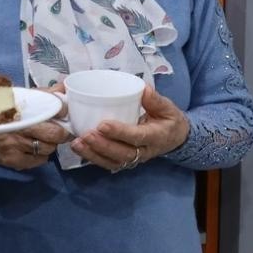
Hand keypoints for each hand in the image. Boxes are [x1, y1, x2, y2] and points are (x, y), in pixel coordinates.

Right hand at [0, 88, 71, 170]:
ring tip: (41, 138)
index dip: (63, 111)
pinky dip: (40, 156)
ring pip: (48, 148)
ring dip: (49, 144)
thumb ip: (45, 93)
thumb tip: (63, 88)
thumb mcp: (23, 96)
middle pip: (56, 133)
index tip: (63, 113)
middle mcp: (21, 126)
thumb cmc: (3, 110)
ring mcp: (16, 144)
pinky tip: (33, 148)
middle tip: (57, 130)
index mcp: (24, 107)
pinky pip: (38, 161)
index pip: (54, 108)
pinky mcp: (12, 158)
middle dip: (60, 132)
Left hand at [70, 85, 188, 172]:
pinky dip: (93, 158)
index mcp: (156, 137)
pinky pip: (108, 163)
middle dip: (102, 145)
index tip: (102, 124)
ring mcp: (134, 159)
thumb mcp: (168, 108)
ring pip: (113, 162)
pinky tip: (79, 149)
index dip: (120, 132)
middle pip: (122, 153)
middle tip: (85, 135)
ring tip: (77, 144)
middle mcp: (144, 152)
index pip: (137, 137)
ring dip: (93, 154)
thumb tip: (143, 89)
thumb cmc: (169, 120)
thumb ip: (155, 100)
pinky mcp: (125, 161)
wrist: (175, 138)